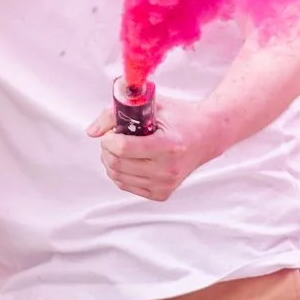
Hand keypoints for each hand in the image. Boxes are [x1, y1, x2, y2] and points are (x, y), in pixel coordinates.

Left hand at [86, 99, 224, 201]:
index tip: (111, 132)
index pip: (123, 148)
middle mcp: (167, 169)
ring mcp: (165, 184)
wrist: (207, 135)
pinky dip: (120, 172)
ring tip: (120, 148)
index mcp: (168, 146)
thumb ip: (116, 114)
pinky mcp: (162, 194)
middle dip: (107, 148)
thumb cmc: (180, 117)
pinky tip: (129, 160)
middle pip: (117, 164)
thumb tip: (92, 132)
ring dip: (111, 160)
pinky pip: (126, 186)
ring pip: (118, 177)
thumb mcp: (152, 106)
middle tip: (114, 137)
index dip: (109, 139)